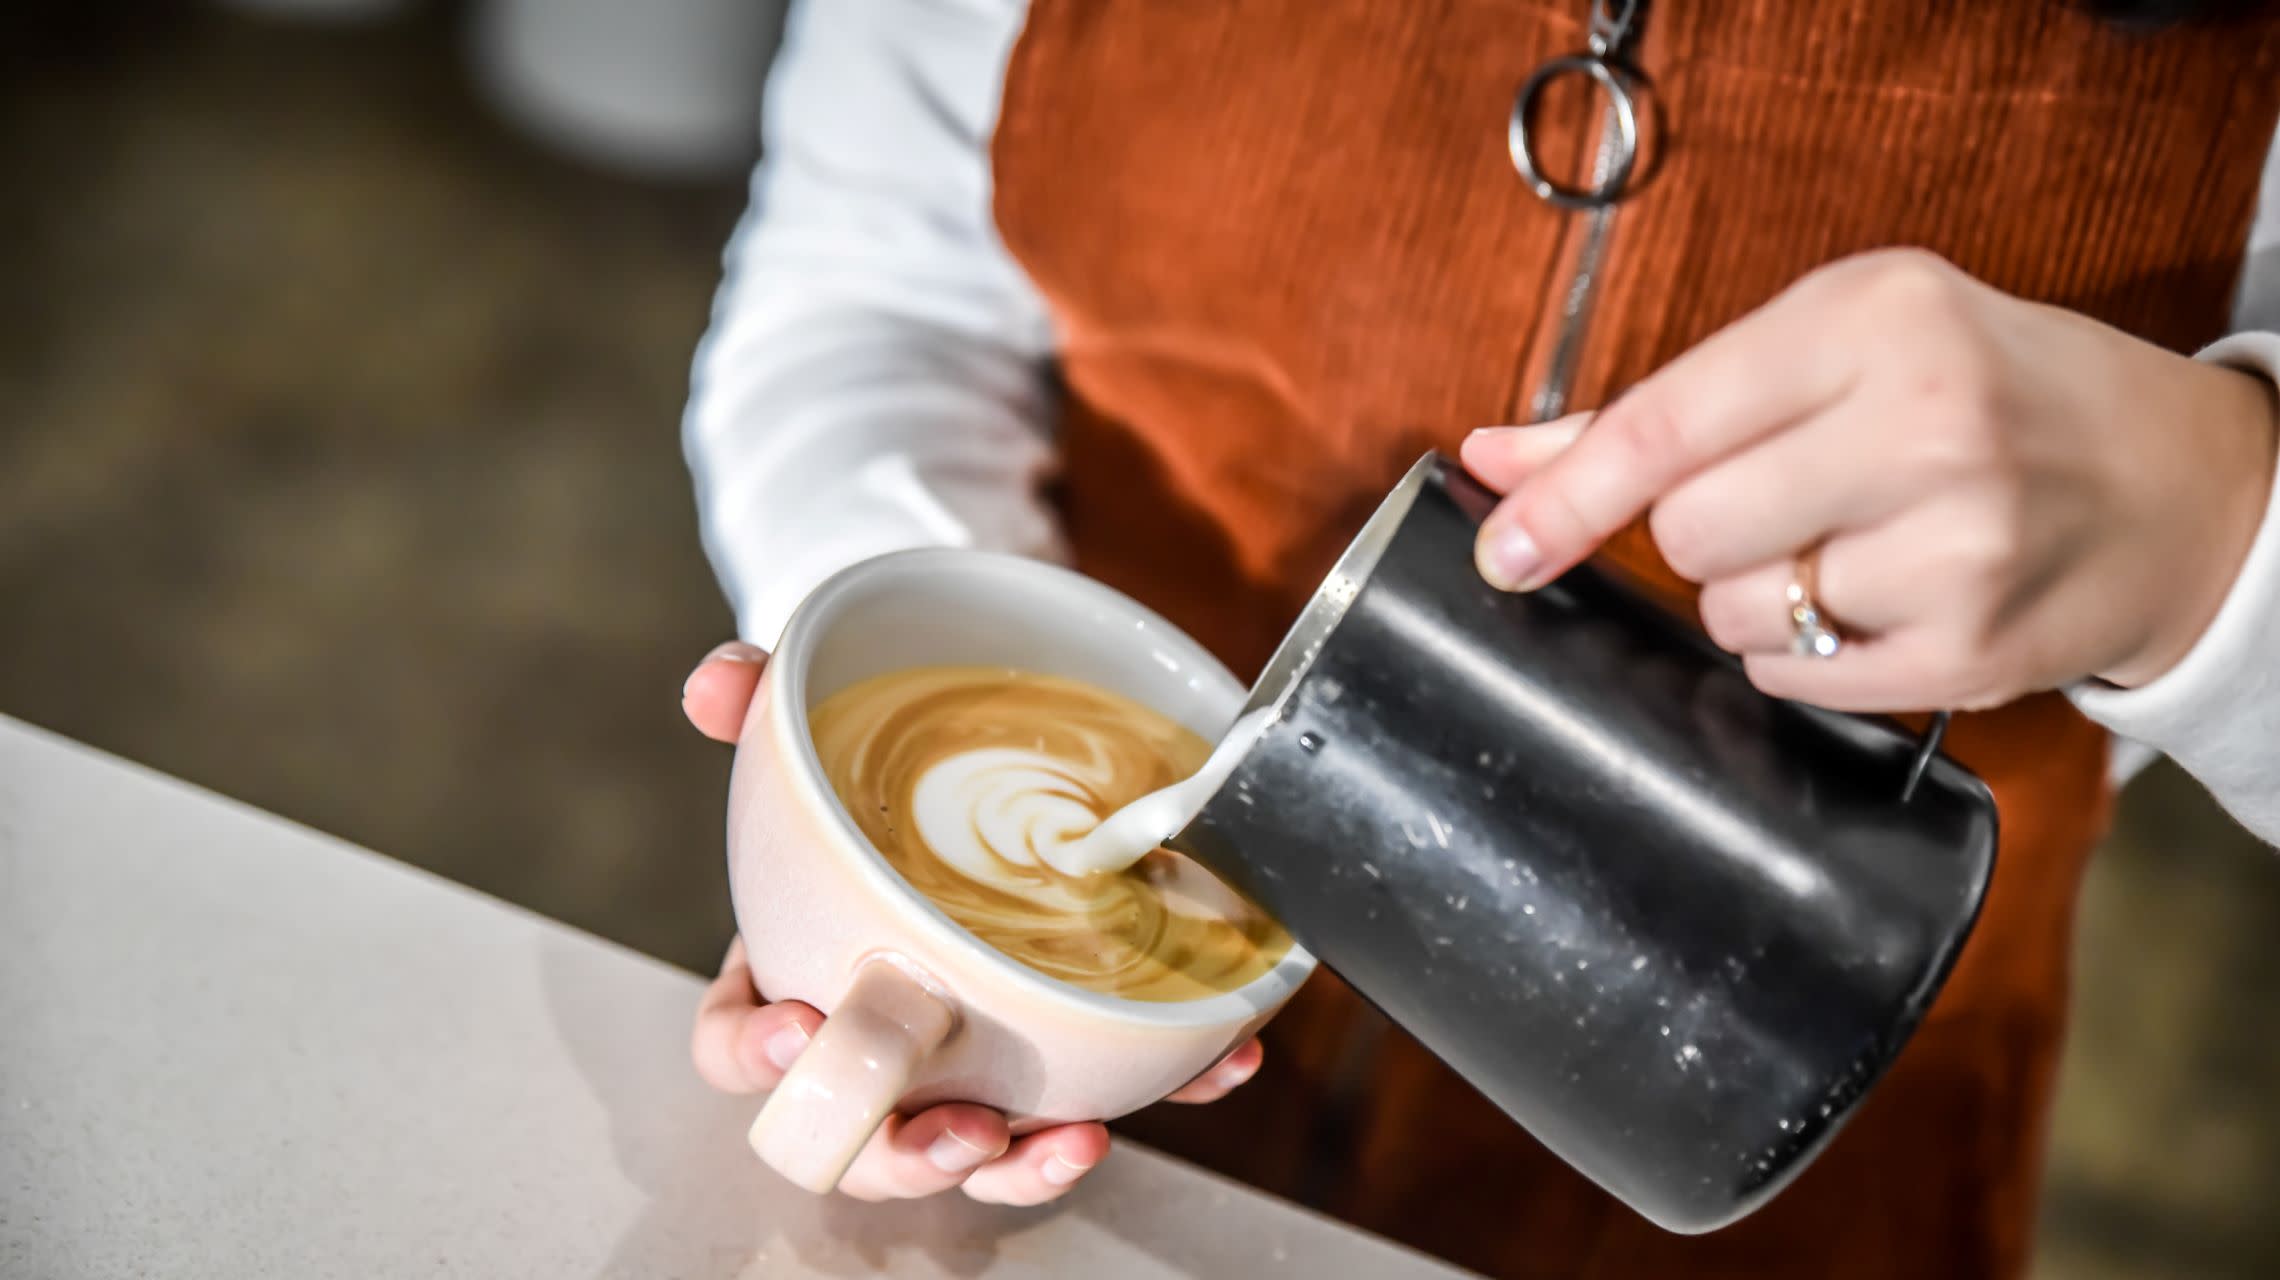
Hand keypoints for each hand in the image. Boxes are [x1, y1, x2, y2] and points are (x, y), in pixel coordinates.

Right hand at [681, 641, 1263, 1202]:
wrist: (991, 731)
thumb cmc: (880, 761)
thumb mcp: (817, 717)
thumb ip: (759, 699)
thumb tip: (716, 685)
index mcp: (795, 967)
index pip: (740, 1043)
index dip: (758, 1056)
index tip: (800, 1029)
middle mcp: (883, 1030)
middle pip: (863, 1140)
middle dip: (910, 1156)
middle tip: (966, 1128)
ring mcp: (974, 1050)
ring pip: (980, 1148)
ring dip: (1026, 1166)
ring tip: (1077, 1138)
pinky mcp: (1065, 1040)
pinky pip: (1108, 1084)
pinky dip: (1169, 1084)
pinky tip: (1220, 1063)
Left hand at [1465, 249, 2278, 709]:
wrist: (2171, 481)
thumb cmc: (1981, 391)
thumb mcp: (1833, 344)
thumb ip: (1655, 407)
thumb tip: (1499, 457)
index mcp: (1873, 321)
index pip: (1667, 425)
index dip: (1565, 497)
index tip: (1503, 548)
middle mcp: (1922, 427)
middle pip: (1686, 533)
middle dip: (1700, 532)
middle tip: (1779, 498)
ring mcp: (1956, 549)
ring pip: (1731, 616)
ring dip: (1752, 596)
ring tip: (1847, 544)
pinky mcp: (1970, 652)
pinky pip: (1793, 682)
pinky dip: (1804, 655)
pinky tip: (1878, 598)